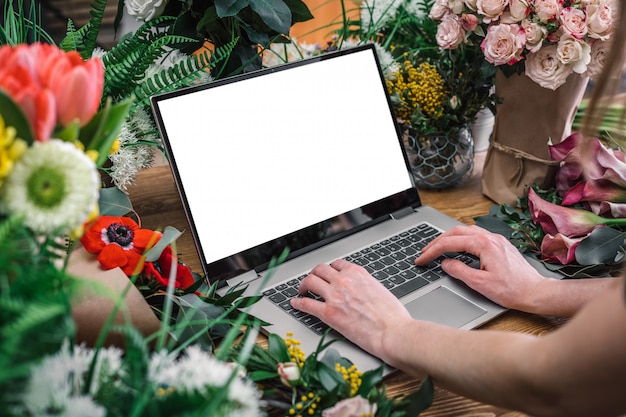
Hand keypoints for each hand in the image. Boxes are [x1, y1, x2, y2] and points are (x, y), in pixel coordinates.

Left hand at [290, 259, 411, 359]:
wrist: (393, 332)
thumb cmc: (393, 316)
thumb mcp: (380, 291)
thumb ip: (366, 287)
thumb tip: (361, 291)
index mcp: (358, 274)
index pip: (337, 264)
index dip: (329, 269)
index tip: (326, 274)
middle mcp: (344, 281)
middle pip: (320, 270)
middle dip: (313, 274)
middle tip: (311, 281)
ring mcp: (335, 296)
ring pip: (310, 282)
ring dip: (303, 285)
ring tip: (301, 291)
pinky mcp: (329, 314)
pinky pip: (307, 303)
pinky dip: (298, 302)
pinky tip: (295, 303)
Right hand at [415, 225, 545, 310]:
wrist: (536, 293)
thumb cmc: (512, 290)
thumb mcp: (480, 283)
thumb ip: (459, 271)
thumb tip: (445, 264)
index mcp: (484, 244)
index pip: (450, 243)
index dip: (432, 251)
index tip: (421, 259)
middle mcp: (490, 237)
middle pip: (456, 232)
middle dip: (437, 241)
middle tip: (425, 252)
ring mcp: (496, 240)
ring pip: (466, 232)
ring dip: (450, 239)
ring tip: (438, 249)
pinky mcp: (500, 245)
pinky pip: (476, 236)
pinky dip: (462, 240)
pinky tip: (458, 248)